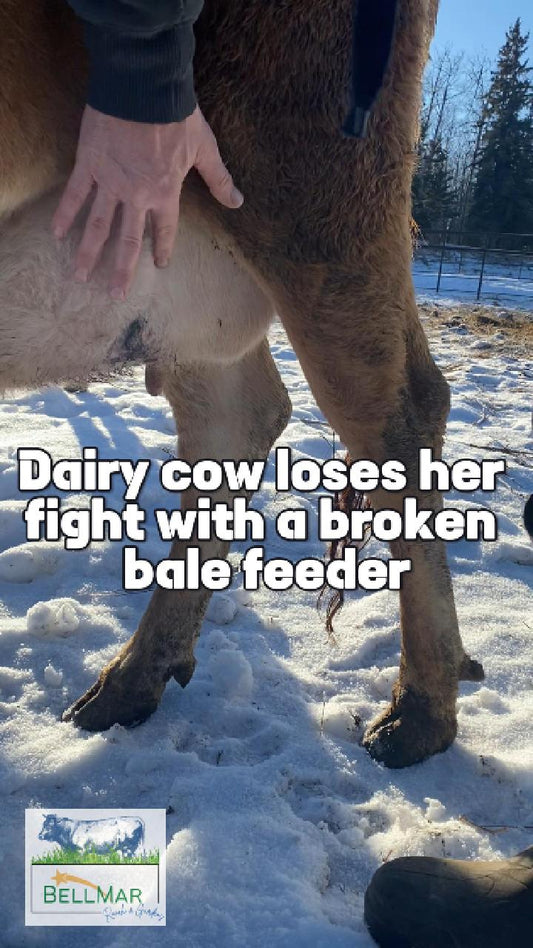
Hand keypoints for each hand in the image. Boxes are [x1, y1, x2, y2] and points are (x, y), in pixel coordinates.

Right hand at [52, 105, 243, 298]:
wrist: (144, 87)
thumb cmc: (177, 115)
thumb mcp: (204, 147)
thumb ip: (218, 178)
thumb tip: (237, 201)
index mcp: (165, 193)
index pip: (164, 230)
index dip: (162, 248)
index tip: (159, 265)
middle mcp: (136, 196)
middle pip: (128, 241)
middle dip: (122, 270)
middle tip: (115, 295)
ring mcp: (110, 182)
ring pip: (98, 226)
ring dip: (89, 253)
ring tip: (80, 277)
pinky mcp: (89, 163)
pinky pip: (75, 194)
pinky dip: (65, 214)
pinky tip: (57, 234)